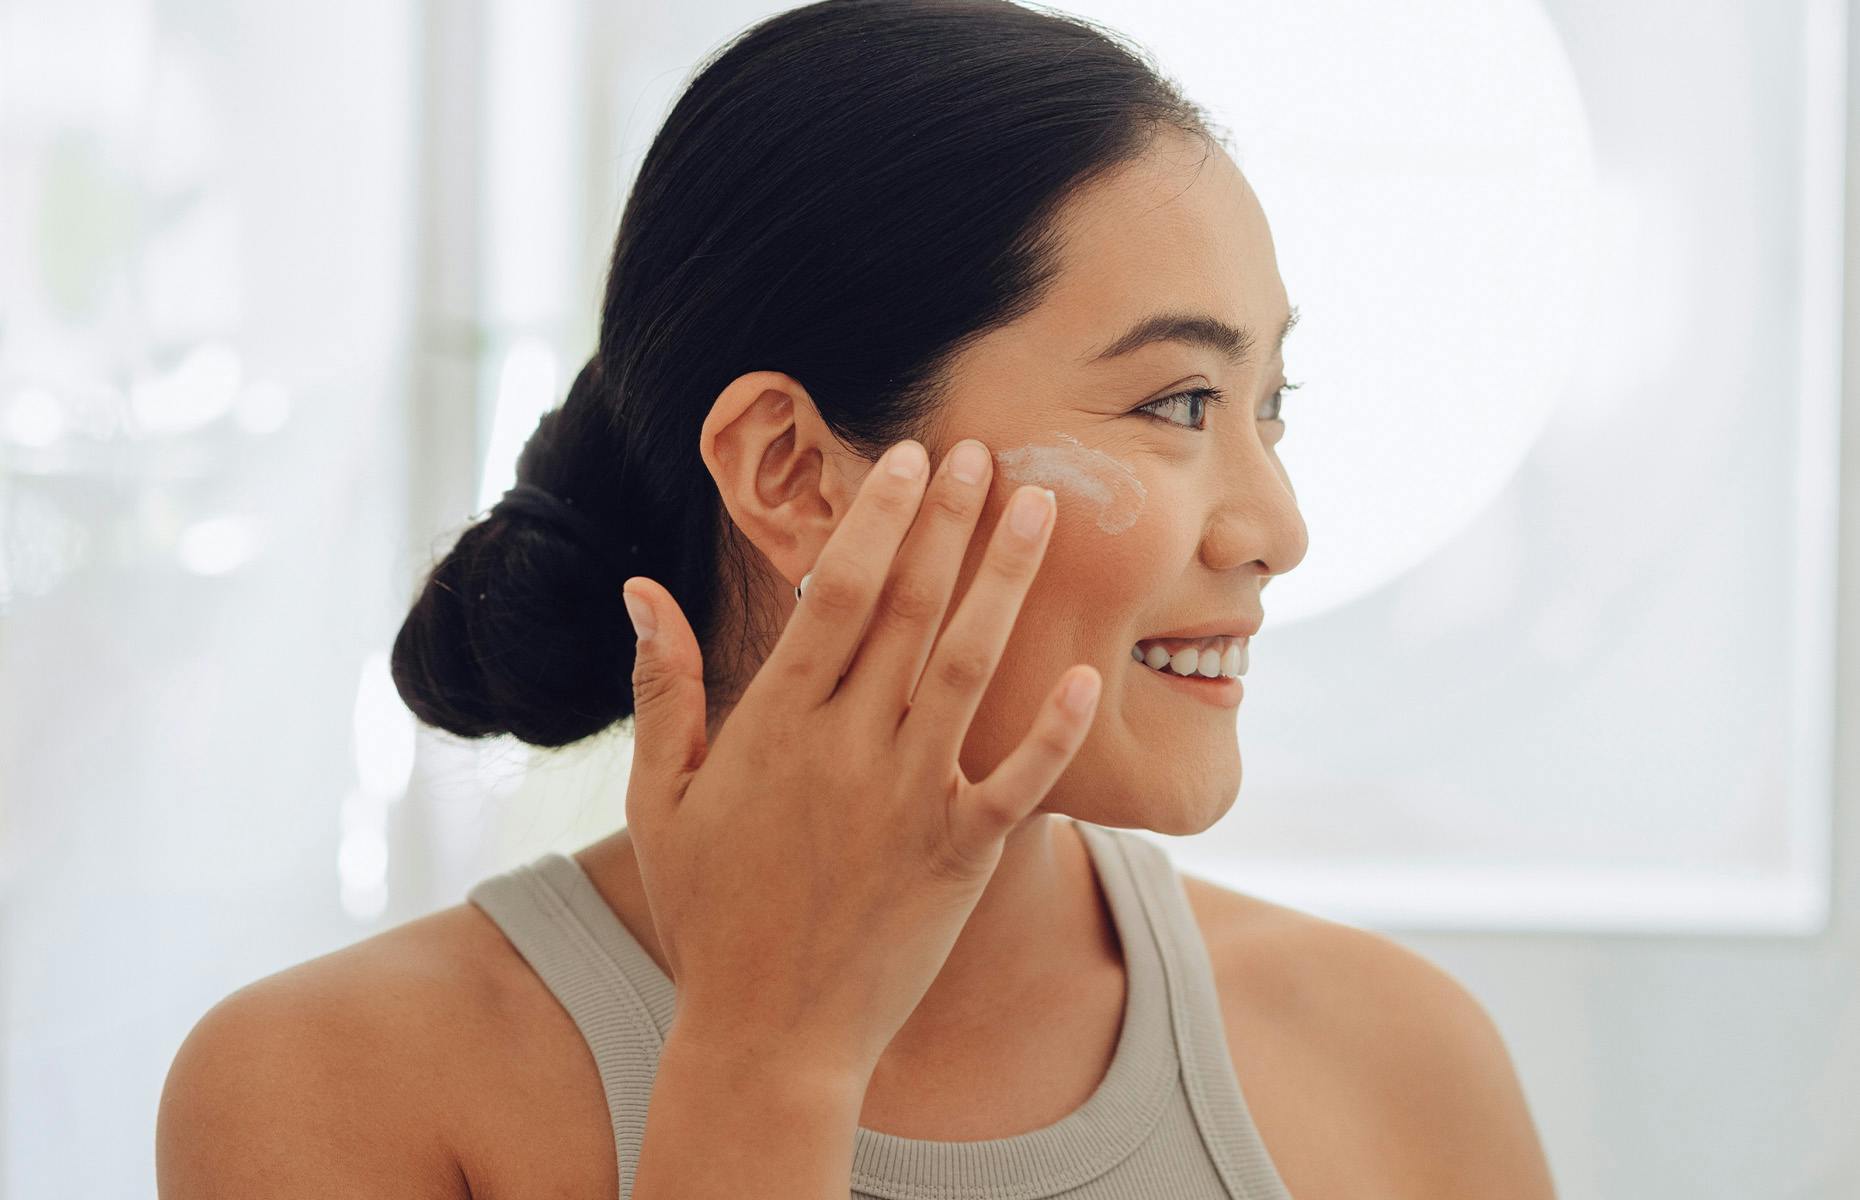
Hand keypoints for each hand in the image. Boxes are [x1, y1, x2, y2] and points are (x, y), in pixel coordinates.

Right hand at [617, 437, 1099, 1083]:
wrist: (766, 1037)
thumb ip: (663, 688)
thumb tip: (642, 589)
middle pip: (908, 610)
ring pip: (967, 669)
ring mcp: (908, 800)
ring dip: (1007, 584)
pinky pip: (1018, 783)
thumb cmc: (710, 913)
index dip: (877, 518)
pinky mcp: (960, 857)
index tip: (908, 458)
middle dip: (950, 523)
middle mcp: (846, 748)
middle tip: (985, 450)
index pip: (834, 593)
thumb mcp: (661, 799)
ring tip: (1041, 510)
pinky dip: (1052, 731)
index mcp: (776, 724)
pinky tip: (1087, 674)